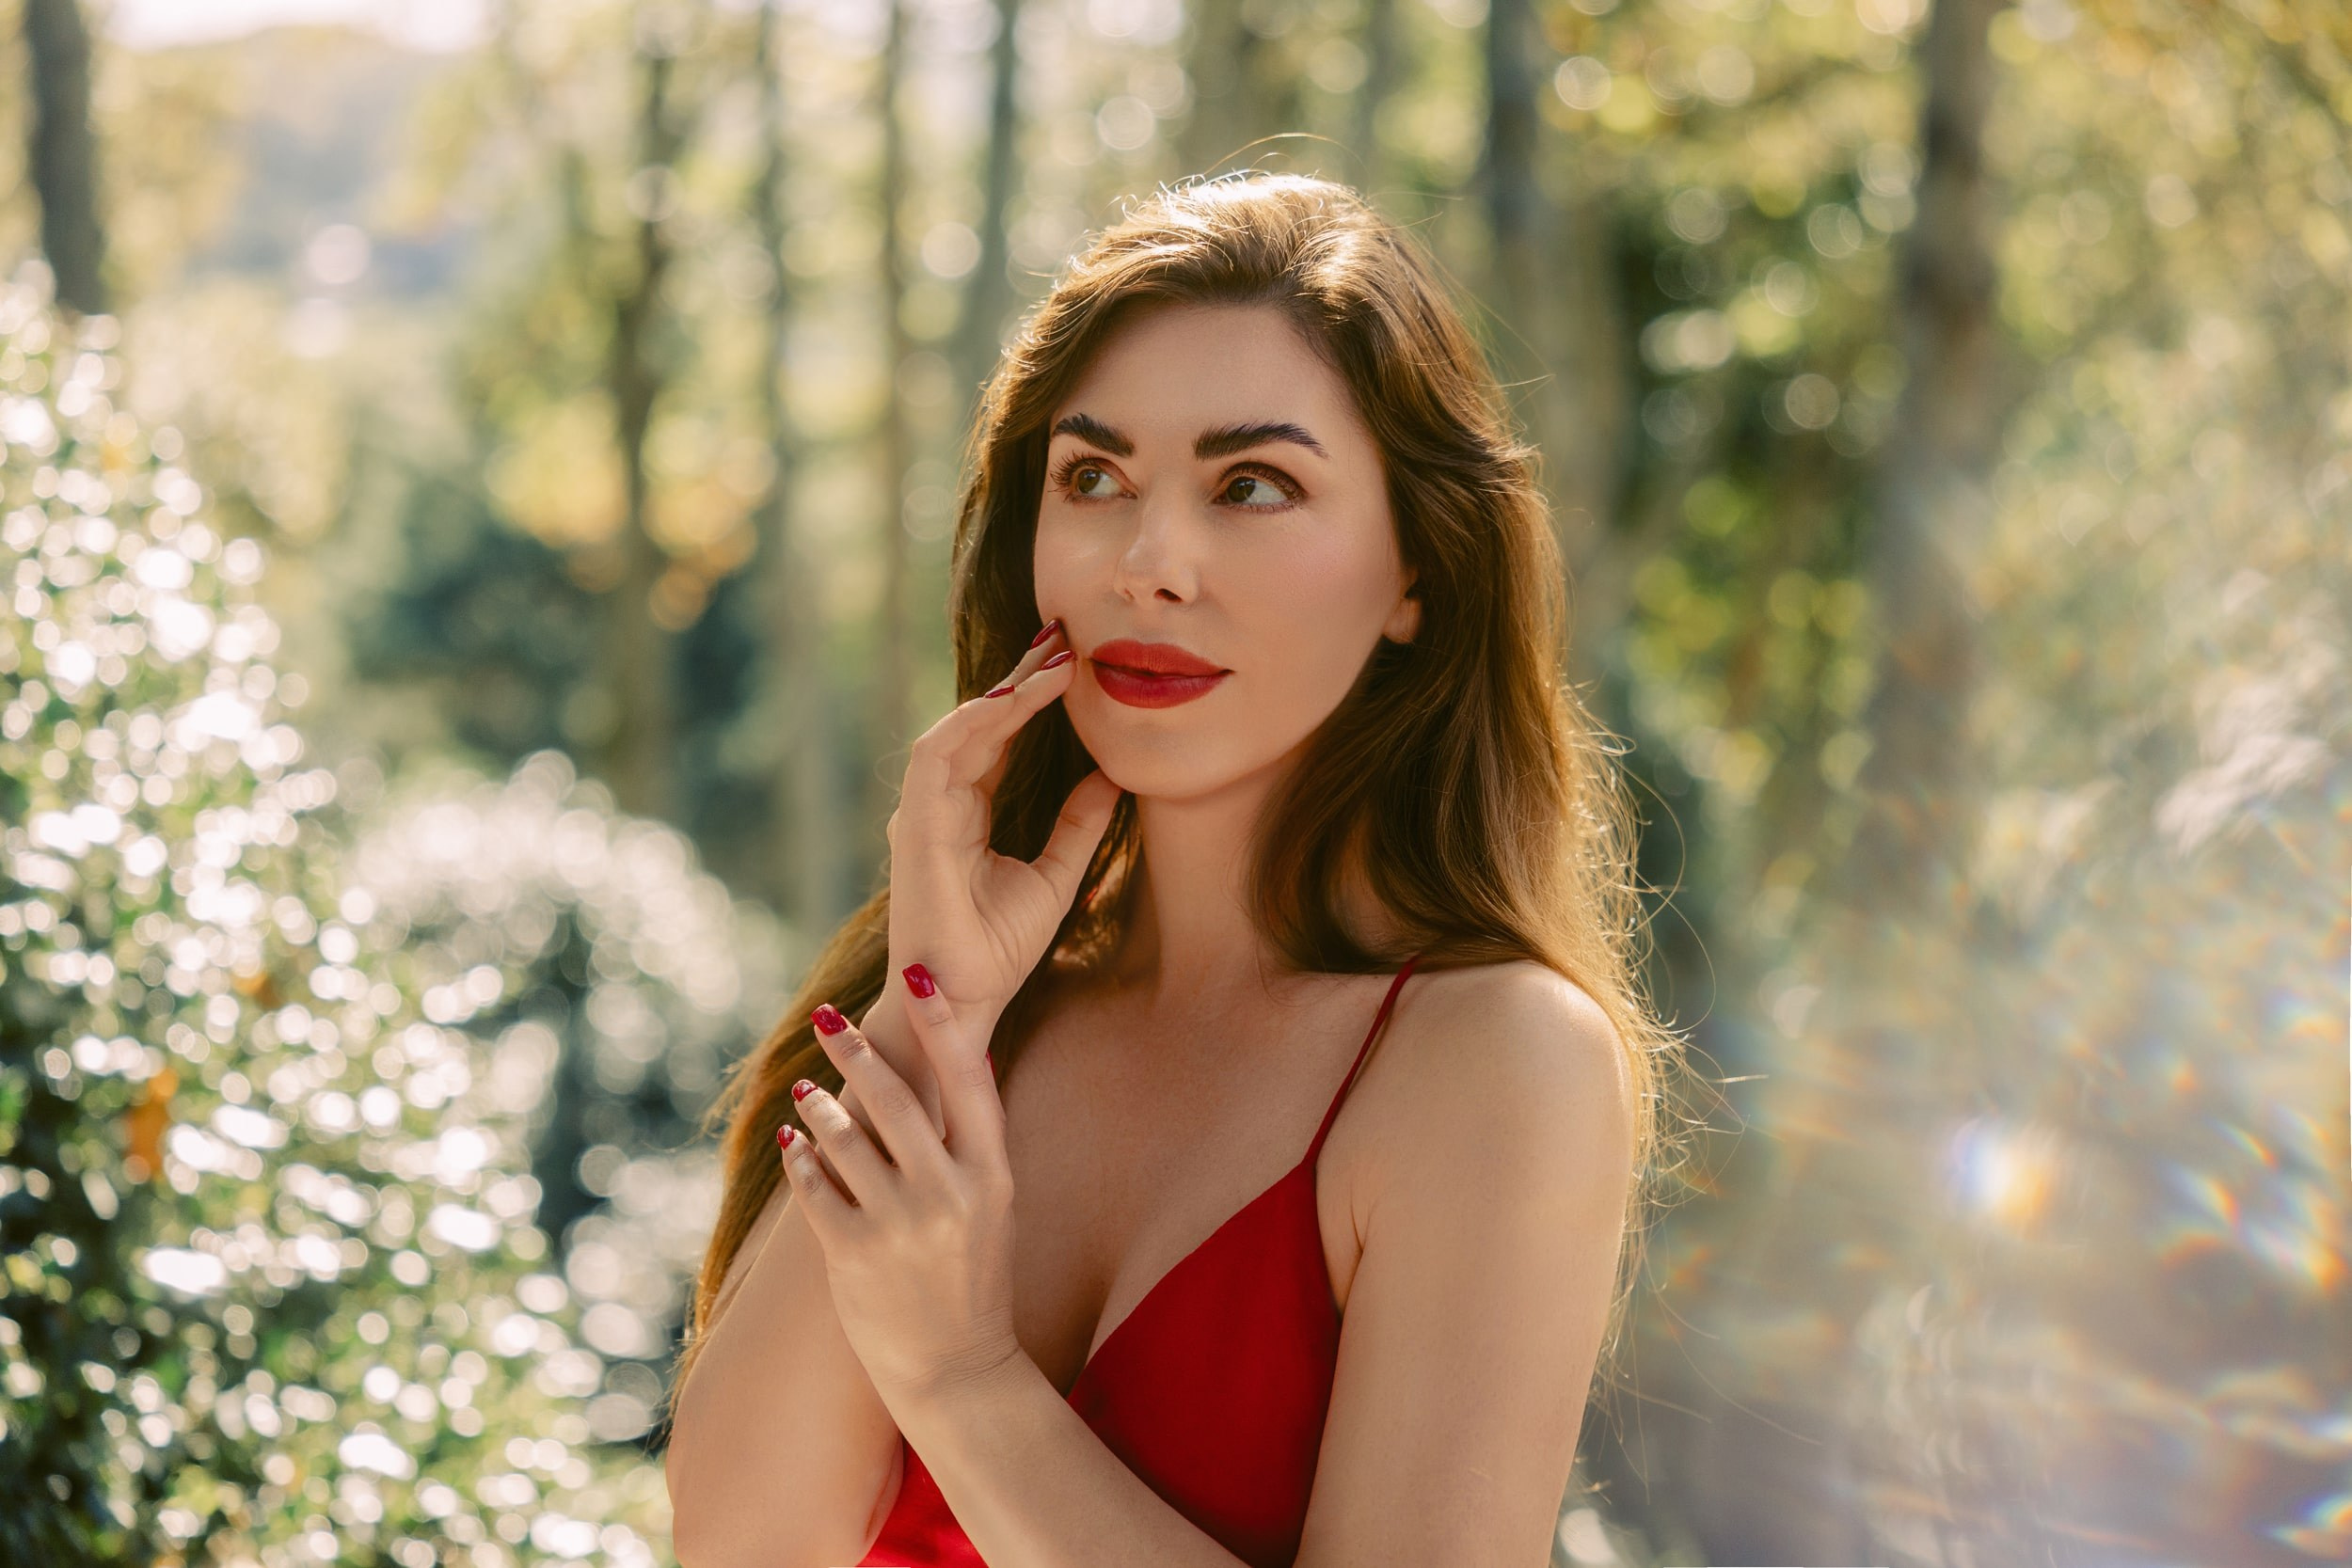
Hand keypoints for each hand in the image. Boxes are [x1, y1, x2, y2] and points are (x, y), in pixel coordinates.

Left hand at [779, 981, 1024, 1413]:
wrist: (956, 1367)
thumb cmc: (973, 1275)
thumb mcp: (994, 1204)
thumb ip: (972, 1140)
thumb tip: (961, 1055)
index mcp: (992, 1175)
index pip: (968, 1078)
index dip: (943, 1022)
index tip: (918, 974)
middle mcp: (949, 1193)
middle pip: (895, 1096)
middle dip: (854, 1049)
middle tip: (826, 1017)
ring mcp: (900, 1225)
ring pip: (844, 1137)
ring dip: (817, 1106)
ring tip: (806, 1091)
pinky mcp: (852, 1254)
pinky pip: (814, 1186)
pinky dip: (799, 1158)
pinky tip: (793, 1144)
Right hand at [883, 617, 1122, 1058]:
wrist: (965, 1004)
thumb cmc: (998, 951)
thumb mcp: (1057, 875)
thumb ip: (1078, 824)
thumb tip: (1114, 776)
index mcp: (968, 816)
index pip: (998, 742)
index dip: (1031, 701)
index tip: (1072, 665)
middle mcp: (940, 807)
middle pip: (978, 725)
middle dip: (1019, 681)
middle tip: (1063, 641)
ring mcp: (923, 813)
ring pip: (958, 730)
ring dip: (1003, 694)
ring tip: (1050, 662)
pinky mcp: (915, 826)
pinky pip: (937, 757)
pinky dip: (972, 724)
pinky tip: (1013, 701)